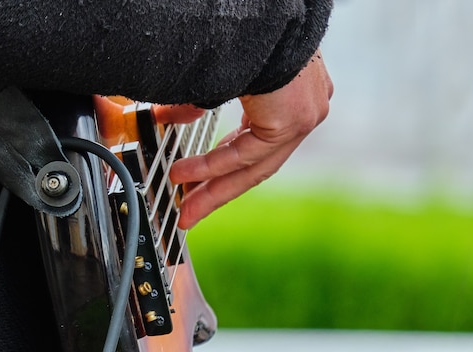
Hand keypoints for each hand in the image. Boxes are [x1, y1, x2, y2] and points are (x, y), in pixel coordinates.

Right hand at [170, 51, 333, 228]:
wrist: (260, 13)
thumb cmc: (240, 35)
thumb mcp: (215, 80)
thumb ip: (197, 105)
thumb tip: (168, 119)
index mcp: (285, 99)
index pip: (253, 146)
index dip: (222, 170)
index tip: (197, 185)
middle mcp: (301, 111)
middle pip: (255, 165)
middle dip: (217, 190)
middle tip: (190, 212)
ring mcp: (304, 117)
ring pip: (254, 167)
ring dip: (214, 186)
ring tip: (184, 202)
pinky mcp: (297, 120)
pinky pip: (250, 154)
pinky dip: (215, 165)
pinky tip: (187, 174)